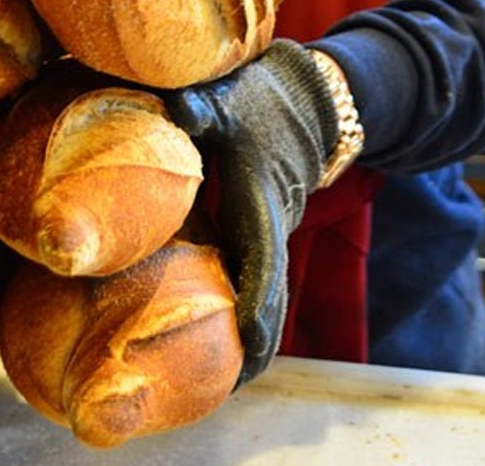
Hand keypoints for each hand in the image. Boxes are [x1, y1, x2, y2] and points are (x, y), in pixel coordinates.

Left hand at [165, 40, 337, 385]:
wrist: (306, 97)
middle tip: (232, 387)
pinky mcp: (260, 234)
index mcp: (262, 200)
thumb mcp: (229, 96)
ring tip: (223, 386)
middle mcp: (271, 225)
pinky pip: (257, 282)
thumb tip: (178, 110)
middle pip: (270, 294)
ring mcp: (268, 233)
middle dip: (256, 342)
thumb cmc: (260, 96)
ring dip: (252, 338)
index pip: (266, 257)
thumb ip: (203, 106)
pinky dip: (246, 314)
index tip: (249, 337)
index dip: (258, 297)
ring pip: (266, 294)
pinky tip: (219, 344)